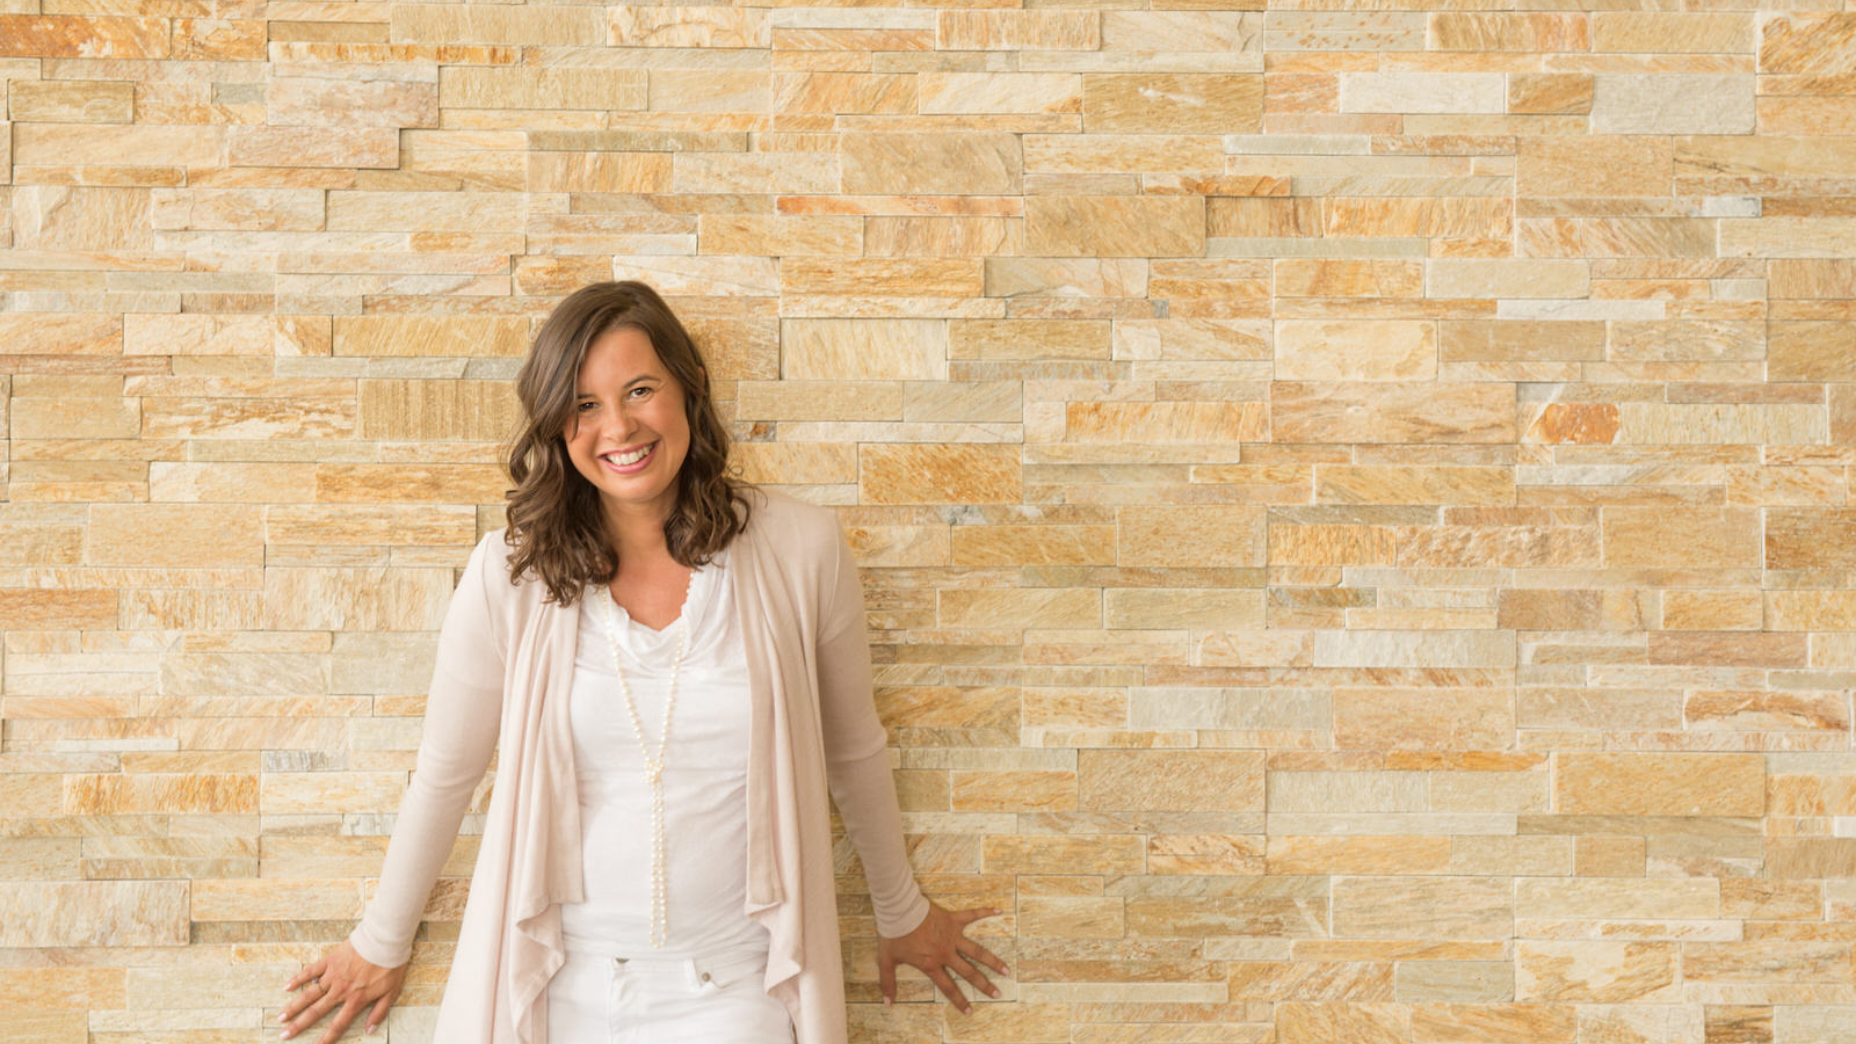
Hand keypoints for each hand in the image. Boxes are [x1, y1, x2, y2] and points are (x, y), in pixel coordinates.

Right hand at [279, 939, 405, 1041]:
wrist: (384, 941)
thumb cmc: (390, 966)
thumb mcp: (391, 992)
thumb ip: (379, 1012)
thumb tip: (369, 1030)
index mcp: (356, 1000)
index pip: (338, 1024)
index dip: (327, 1038)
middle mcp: (340, 991)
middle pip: (316, 1012)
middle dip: (299, 1025)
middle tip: (284, 1035)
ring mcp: (333, 976)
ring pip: (309, 994)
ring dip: (294, 1006)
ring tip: (280, 1017)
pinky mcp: (330, 961)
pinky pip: (311, 971)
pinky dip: (298, 979)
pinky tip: (286, 987)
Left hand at [876, 901, 1008, 1014]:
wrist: (899, 910)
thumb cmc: (893, 934)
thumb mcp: (886, 960)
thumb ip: (888, 982)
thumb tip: (887, 1002)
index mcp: (932, 964)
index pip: (948, 987)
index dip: (959, 1000)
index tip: (969, 1011)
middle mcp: (946, 953)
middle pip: (969, 972)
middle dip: (983, 985)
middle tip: (997, 993)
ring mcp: (952, 936)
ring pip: (977, 951)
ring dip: (992, 961)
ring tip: (1006, 970)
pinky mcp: (953, 919)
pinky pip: (972, 915)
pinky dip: (985, 912)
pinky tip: (999, 910)